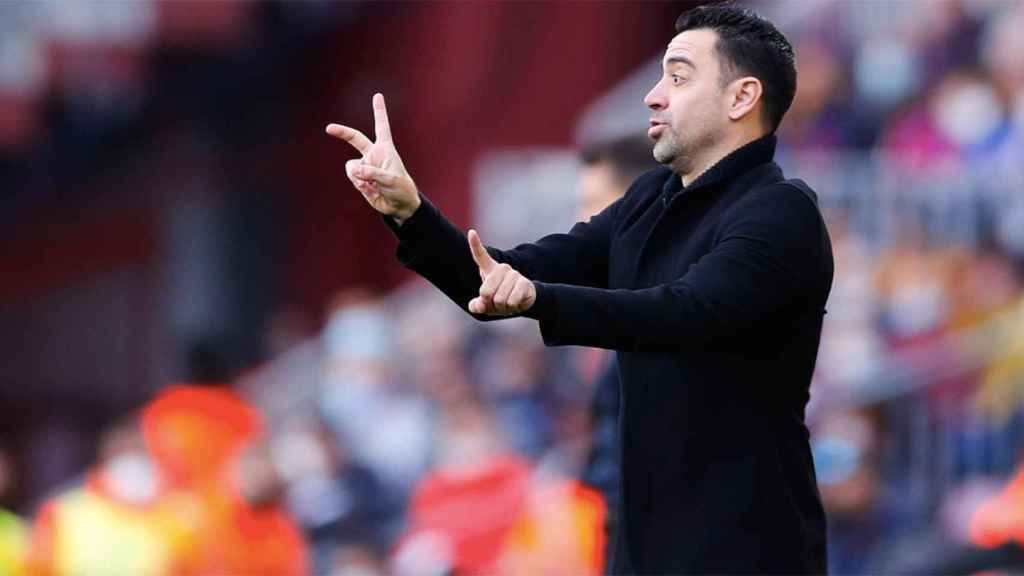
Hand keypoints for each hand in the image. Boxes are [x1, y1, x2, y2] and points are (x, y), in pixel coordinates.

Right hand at [326, 93, 420, 223]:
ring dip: (359, 176)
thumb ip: (372, 173)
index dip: (379, 111)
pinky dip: (359, 184)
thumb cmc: (401, 189)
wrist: (398, 206)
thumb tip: (353, 169)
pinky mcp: (360, 179)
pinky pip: (353, 178)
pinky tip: (370, 189)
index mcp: (385, 149)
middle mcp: (373, 155)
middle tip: (329, 128)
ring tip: (372, 184)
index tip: (378, 96)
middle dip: (342, 132)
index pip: (381, 126)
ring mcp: (365, 167)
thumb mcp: (390, 180)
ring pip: (351, 166)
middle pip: (355, 139)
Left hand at [467, 229, 535, 315]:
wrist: (522, 301)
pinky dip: (512, 307)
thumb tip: (480, 305)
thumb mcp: (485, 305)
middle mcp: (502, 268)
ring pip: (500, 299)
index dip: (475, 244)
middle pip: (485, 292)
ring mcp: (514, 274)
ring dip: (503, 307)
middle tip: (497, 302)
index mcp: (489, 270)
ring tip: (507, 303)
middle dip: (490, 303)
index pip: (480, 255)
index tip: (472, 232)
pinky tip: (516, 303)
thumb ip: (477, 306)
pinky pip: (512, 301)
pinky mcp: (524, 282)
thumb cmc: (499, 301)